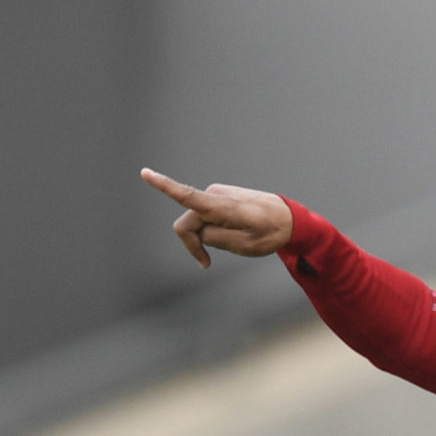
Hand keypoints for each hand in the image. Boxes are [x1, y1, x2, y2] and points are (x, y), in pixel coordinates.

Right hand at [139, 168, 293, 268]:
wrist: (290, 218)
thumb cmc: (271, 233)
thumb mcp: (244, 246)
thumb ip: (214, 238)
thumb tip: (198, 232)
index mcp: (221, 206)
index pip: (187, 195)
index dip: (164, 186)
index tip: (145, 172)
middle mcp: (214, 195)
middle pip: (187, 224)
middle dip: (193, 243)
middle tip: (207, 263)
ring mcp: (216, 193)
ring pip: (196, 221)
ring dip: (205, 236)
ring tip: (234, 241)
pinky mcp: (219, 196)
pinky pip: (205, 216)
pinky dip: (211, 228)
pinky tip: (233, 232)